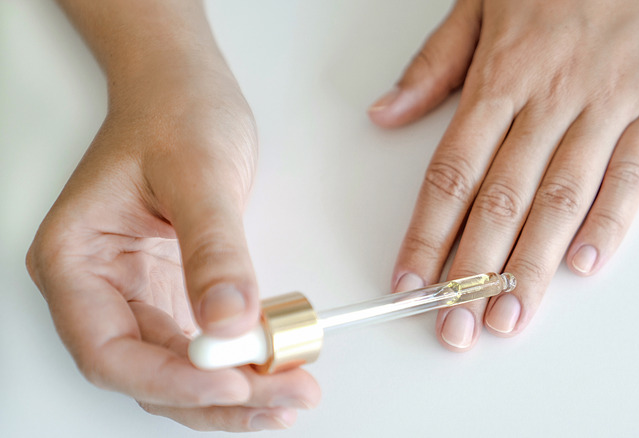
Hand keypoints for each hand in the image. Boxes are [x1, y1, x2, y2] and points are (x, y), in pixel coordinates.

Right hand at [26, 59, 319, 429]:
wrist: (184, 88)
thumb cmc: (174, 112)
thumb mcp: (198, 174)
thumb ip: (215, 250)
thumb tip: (230, 321)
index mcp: (75, 260)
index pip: (108, 350)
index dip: (170, 380)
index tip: (232, 382)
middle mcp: (100, 288)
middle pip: (147, 374)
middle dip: (217, 397)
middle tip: (284, 399)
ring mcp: (138, 295)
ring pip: (178, 371)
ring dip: (234, 392)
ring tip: (291, 394)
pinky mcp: (174, 293)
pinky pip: (203, 347)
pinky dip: (239, 366)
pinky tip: (276, 373)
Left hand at [369, 0, 638, 348]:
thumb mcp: (479, 1)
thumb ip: (434, 66)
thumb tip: (385, 115)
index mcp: (501, 76)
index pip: (452, 172)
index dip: (427, 232)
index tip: (409, 279)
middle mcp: (549, 97)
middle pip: (501, 198)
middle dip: (472, 271)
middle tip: (454, 325)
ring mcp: (607, 105)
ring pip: (561, 197)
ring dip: (532, 265)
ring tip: (508, 317)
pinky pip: (633, 173)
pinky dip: (609, 221)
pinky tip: (582, 264)